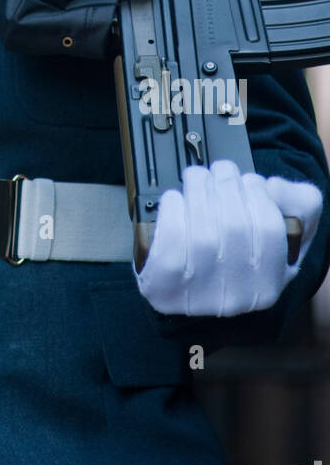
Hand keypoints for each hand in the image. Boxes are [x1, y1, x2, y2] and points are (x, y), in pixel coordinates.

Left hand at [135, 159, 322, 316]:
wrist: (188, 286)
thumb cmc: (238, 252)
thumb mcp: (281, 231)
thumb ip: (298, 203)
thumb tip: (274, 187)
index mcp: (269, 281)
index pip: (270, 230)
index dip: (257, 194)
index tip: (248, 179)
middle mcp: (238, 294)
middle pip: (235, 228)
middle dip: (226, 184)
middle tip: (220, 170)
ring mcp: (200, 293)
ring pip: (204, 234)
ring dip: (199, 190)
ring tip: (197, 177)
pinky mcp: (166, 284)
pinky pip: (172, 241)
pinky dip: (173, 210)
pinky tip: (175, 200)